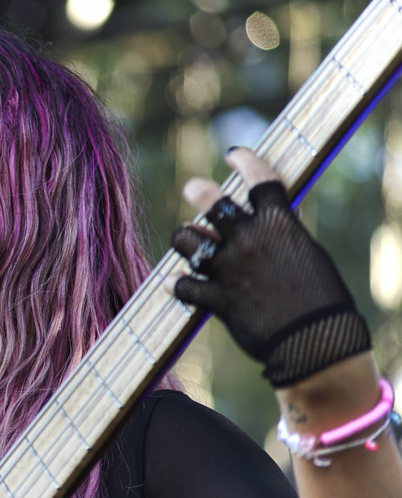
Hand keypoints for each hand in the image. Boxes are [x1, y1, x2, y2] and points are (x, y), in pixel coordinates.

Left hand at [169, 148, 369, 386]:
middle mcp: (249, 239)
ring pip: (186, 239)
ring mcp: (229, 267)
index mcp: (280, 224)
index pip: (260, 179)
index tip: (234, 154)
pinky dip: (177, 285)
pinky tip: (175, 284)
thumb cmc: (322, 300)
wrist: (316, 343)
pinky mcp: (217, 298)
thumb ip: (278, 238)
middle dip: (198, 192)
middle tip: (192, 189)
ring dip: (186, 240)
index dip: (245, 161)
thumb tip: (257, 230)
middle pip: (209, 201)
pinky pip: (183, 284)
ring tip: (191, 246)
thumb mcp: (306, 256)